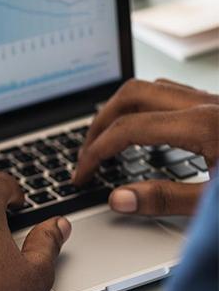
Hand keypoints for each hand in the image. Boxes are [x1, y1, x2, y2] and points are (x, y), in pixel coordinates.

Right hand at [74, 78, 217, 215]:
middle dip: (100, 123)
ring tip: (108, 140)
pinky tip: (145, 133)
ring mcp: (216, 101)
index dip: (96, 152)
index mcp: (204, 125)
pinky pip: (173, 95)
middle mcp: (207, 104)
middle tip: (87, 154)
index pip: (128, 129)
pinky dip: (146, 110)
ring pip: (152, 88)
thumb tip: (120, 198)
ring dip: (121, 111)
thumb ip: (168, 200)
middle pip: (131, 95)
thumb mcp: (216, 202)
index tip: (83, 174)